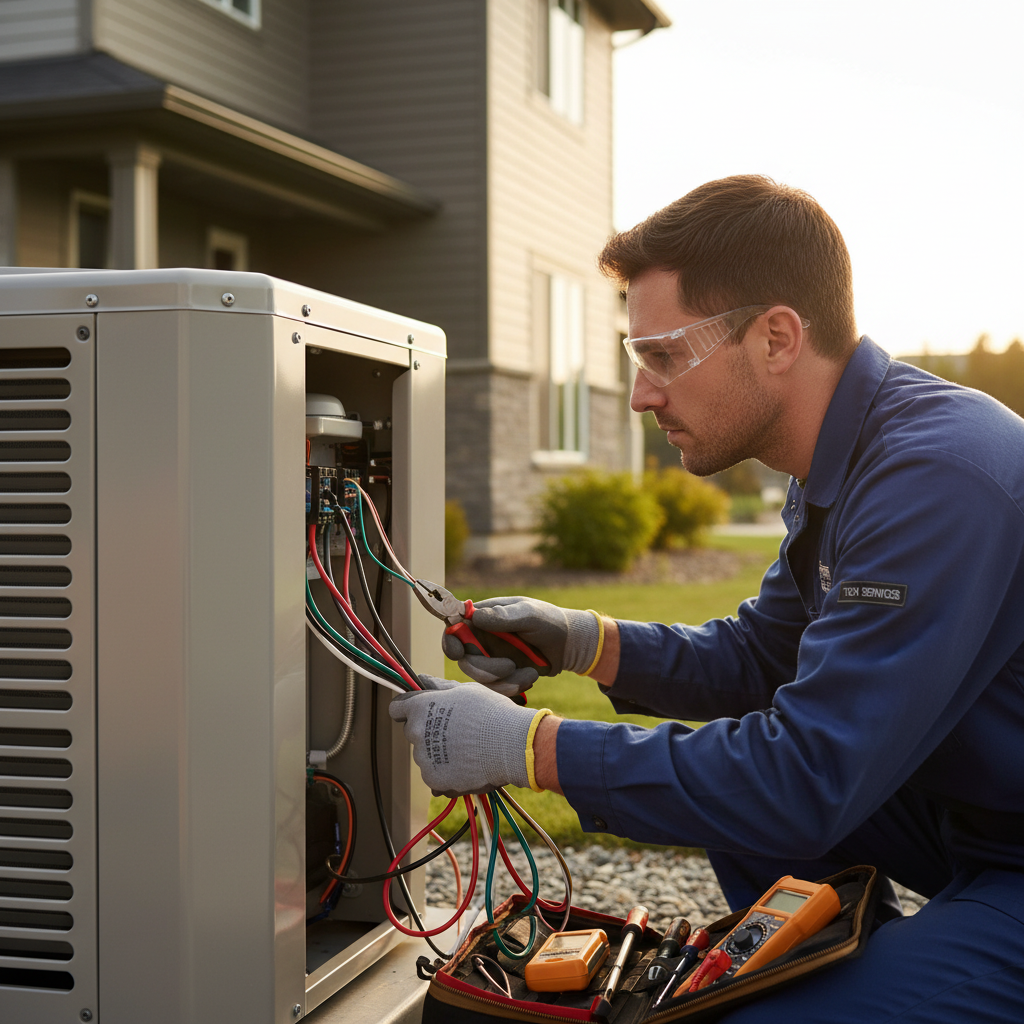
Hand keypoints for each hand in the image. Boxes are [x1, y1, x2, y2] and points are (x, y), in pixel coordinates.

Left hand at [388, 676, 540, 795]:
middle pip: (413, 733)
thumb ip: (438, 686)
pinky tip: (467, 766)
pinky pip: (434, 776)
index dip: (407, 709)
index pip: (396, 709)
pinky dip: (446, 773)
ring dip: (439, 754)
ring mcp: (423, 759)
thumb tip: (420, 678)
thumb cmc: (490, 712)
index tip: (421, 712)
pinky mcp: (434, 779)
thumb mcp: (465, 690)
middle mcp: (416, 733)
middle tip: (456, 731)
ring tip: (467, 750)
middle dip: (427, 731)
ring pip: (425, 756)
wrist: (510, 745)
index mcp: (420, 708)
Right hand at [441, 596, 599, 695]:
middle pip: (465, 660)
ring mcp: (491, 659)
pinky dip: (514, 687)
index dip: (451, 641)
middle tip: (510, 666)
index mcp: (484, 618)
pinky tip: (532, 677)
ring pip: (481, 679)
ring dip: (505, 681)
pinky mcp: (502, 676)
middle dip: (485, 669)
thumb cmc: (550, 621)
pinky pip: (497, 689)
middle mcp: (483, 639)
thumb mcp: (530, 614)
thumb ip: (504, 616)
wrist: (570, 644)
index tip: (459, 653)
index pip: (455, 628)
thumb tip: (475, 616)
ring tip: (531, 673)